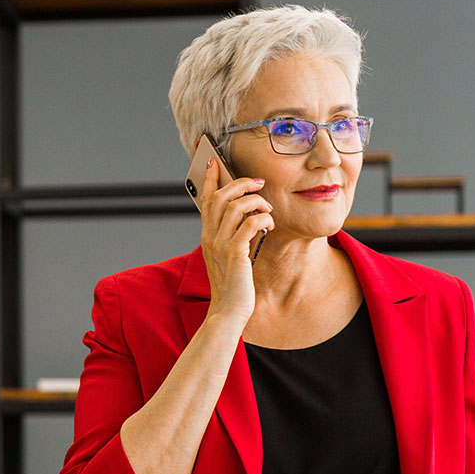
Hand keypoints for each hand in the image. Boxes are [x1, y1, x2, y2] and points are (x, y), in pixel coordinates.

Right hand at [197, 155, 272, 323]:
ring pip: (234, 207)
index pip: (204, 200)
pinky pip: (249, 225)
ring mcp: (220, 245)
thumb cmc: (232, 285)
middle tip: (258, 183)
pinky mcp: (235, 254)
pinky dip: (262, 219)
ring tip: (268, 208)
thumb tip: (246, 215)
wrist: (228, 311)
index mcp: (207, 236)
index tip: (213, 163)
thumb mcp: (228, 256)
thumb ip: (232, 235)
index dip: (209, 179)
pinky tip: (269, 225)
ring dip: (256, 202)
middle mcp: (210, 237)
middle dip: (240, 184)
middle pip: (220, 197)